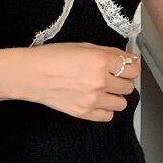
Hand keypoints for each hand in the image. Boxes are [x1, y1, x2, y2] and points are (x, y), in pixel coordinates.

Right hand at [2, 41, 140, 120]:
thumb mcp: (83, 46)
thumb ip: (109, 52)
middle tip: (113, 77)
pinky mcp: (84, 113)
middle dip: (123, 81)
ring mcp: (93, 99)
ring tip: (104, 90)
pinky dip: (106, 109)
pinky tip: (97, 101)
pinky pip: (108, 116)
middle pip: (128, 86)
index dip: (132, 67)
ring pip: (122, 103)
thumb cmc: (53, 56)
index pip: (132, 68)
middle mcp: (100, 80)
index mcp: (100, 60)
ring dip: (116, 96)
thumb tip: (129, 58)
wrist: (30, 74)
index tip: (127, 67)